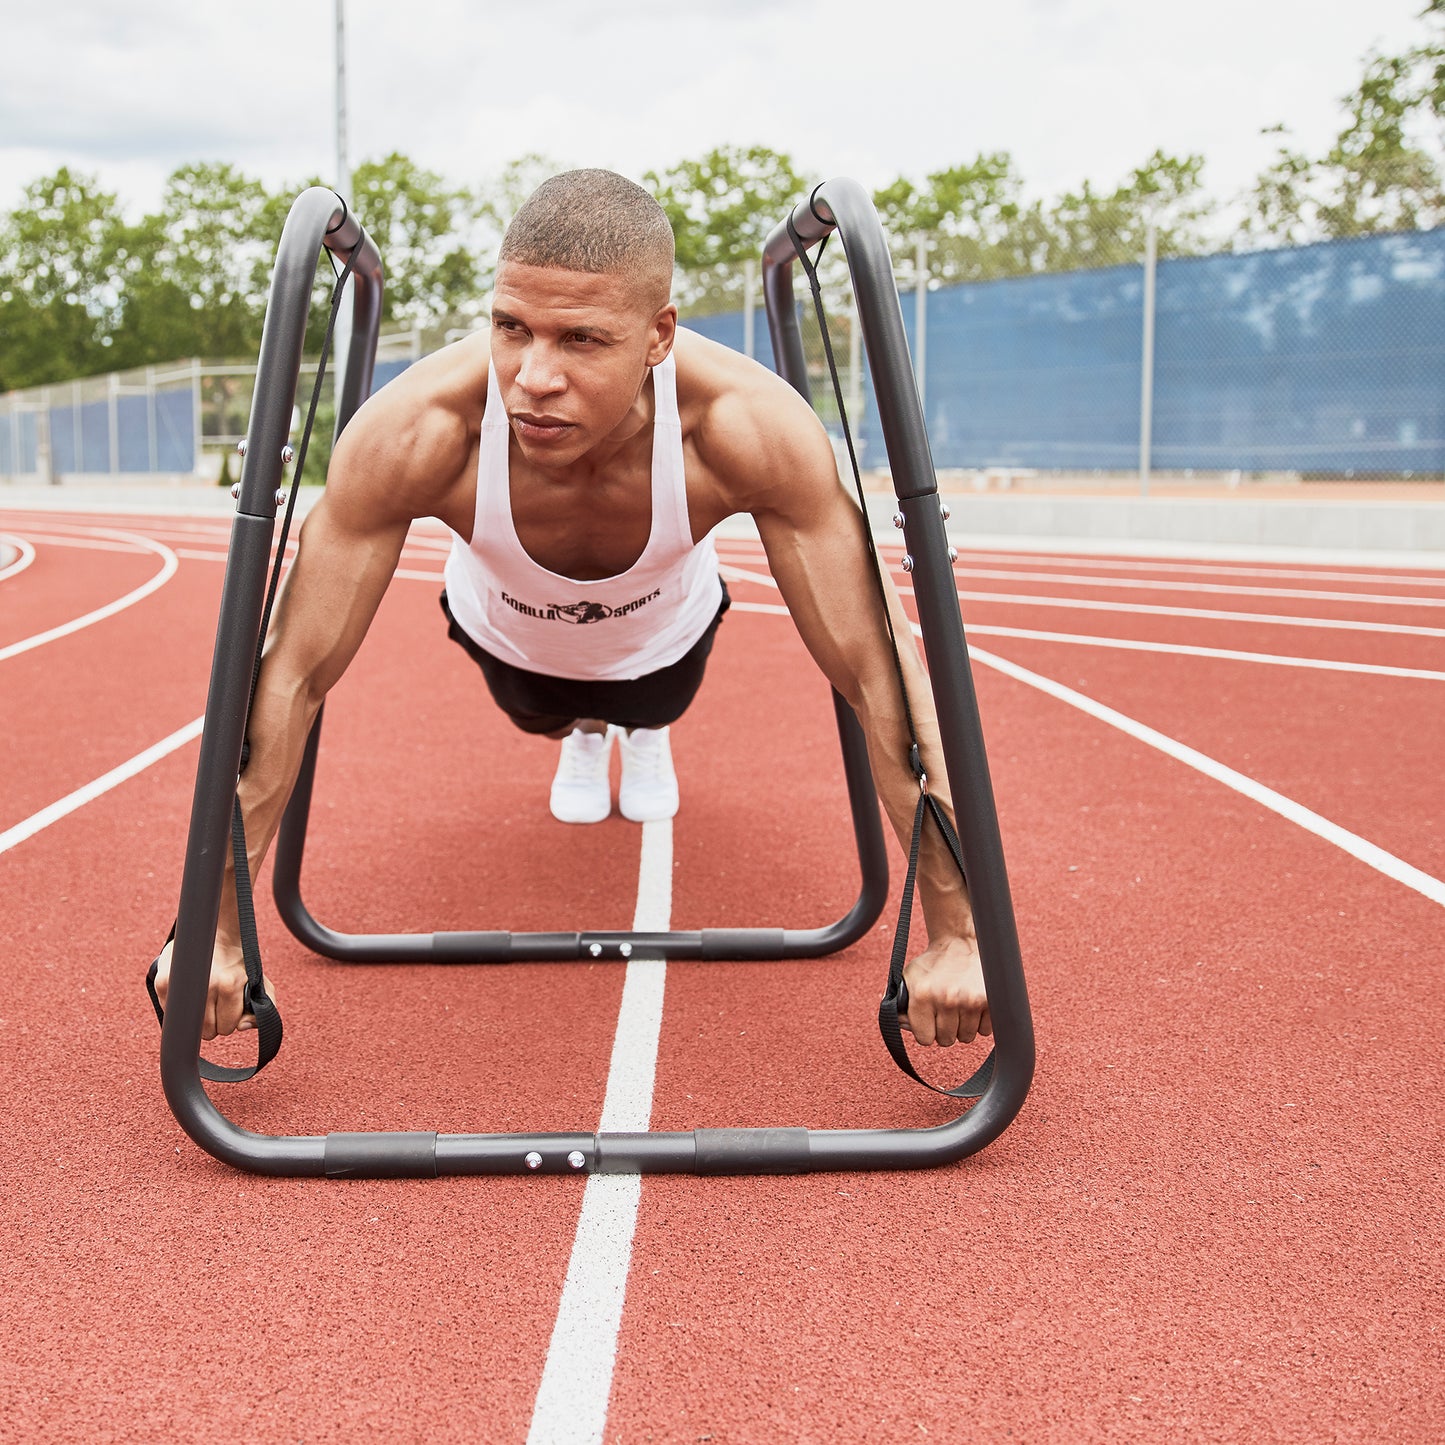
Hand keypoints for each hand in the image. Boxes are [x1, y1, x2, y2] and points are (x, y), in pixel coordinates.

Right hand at [151, 937, 275, 1040]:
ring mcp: (182, 983)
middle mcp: (207, 984)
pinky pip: (169, 1013)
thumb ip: (263, 1007)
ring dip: (194, 1019)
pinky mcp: (162, 981)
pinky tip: (187, 995)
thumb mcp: (259, 981)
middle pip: (207, 1031)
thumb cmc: (238, 961)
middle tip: (215, 1004)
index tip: (228, 1009)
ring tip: (202, 1000)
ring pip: (187, 1026)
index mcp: (230, 984)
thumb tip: (242, 1026)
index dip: (229, 1021)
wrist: (217, 932)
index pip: (227, 1027)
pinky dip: (177, 1010)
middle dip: (213, 1023)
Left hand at [900, 935, 989, 1046]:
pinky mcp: (990, 1001)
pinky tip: (972, 1007)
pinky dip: (979, 1023)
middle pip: (946, 1040)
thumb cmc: (933, 964)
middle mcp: (947, 999)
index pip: (925, 1039)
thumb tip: (897, 1024)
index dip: (926, 1031)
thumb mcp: (909, 978)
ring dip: (962, 1027)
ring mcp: (970, 1001)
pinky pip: (984, 1031)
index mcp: (923, 995)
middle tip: (944, 1012)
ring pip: (966, 1037)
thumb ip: (899, 1003)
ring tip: (958, 1007)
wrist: (960, 943)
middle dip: (944, 1029)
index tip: (929, 1020)